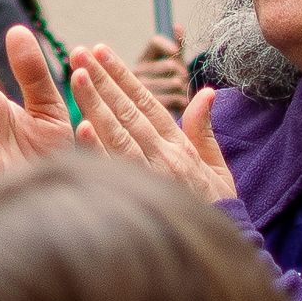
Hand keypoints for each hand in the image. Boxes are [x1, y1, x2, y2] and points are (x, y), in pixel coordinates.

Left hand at [71, 46, 238, 204]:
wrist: (226, 249)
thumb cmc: (218, 210)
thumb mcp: (217, 168)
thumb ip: (204, 129)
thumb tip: (207, 92)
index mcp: (179, 147)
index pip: (146, 102)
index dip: (123, 75)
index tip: (101, 50)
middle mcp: (163, 157)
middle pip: (128, 111)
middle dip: (102, 79)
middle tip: (79, 51)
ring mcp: (151, 178)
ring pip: (118, 134)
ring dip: (96, 104)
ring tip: (76, 75)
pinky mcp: (140, 200)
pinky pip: (114, 172)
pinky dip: (98, 150)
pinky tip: (80, 129)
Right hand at [135, 25, 191, 115]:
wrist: (161, 122)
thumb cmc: (168, 87)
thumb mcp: (171, 65)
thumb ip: (176, 46)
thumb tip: (177, 26)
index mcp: (142, 61)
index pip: (155, 42)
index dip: (169, 46)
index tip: (176, 52)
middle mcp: (136, 74)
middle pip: (170, 64)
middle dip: (181, 71)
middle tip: (181, 80)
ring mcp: (140, 93)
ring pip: (175, 82)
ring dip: (183, 88)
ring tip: (179, 94)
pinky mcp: (149, 112)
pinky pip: (176, 99)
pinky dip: (182, 101)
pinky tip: (178, 105)